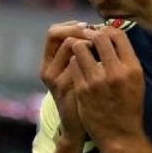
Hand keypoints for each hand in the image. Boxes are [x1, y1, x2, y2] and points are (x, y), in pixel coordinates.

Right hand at [39, 21, 95, 142]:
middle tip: (96, 32)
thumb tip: (92, 28)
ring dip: (89, 43)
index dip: (71, 26)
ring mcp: (58, 81)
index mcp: (47, 65)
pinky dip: (95, 58)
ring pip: (72, 47)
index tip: (88, 26)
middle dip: (80, 30)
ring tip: (101, 46)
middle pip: (61, 36)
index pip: (53, 33)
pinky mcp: (71, 89)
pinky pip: (83, 63)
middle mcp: (48, 72)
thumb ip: (77, 54)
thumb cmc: (80, 97)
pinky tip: (104, 61)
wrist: (80, 126)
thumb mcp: (72, 74)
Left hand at [67, 27, 146, 152]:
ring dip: (80, 48)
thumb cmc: (130, 107)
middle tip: (88, 39)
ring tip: (82, 54)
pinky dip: (74, 63)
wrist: (120, 135)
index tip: (102, 34)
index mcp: (132, 68)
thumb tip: (112, 36)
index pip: (118, 34)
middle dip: (91, 35)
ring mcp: (97, 80)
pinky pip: (73, 64)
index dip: (107, 30)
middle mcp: (115, 71)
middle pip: (98, 37)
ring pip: (80, 48)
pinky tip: (78, 68)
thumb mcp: (137, 81)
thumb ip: (126, 59)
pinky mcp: (81, 89)